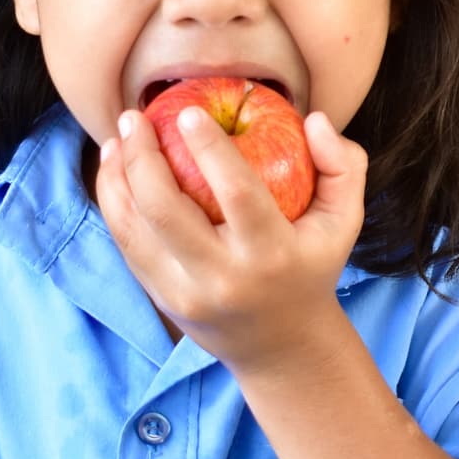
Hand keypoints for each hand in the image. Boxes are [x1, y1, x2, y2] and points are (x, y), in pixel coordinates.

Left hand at [94, 104, 364, 374]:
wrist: (282, 346)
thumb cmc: (312, 266)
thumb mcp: (344, 221)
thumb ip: (342, 166)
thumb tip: (314, 121)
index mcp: (271, 254)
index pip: (236, 193)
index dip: (209, 148)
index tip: (187, 113)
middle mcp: (223, 277)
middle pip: (166, 210)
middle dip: (143, 157)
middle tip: (137, 117)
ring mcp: (185, 292)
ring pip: (135, 228)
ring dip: (117, 177)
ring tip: (119, 138)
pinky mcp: (161, 299)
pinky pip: (127, 245)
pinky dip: (115, 203)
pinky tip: (115, 171)